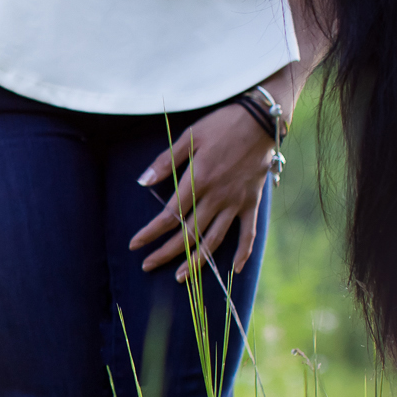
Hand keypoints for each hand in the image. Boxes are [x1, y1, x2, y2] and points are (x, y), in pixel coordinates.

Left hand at [129, 104, 275, 280]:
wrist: (261, 119)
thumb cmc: (221, 125)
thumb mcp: (189, 137)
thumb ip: (165, 162)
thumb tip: (142, 181)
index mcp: (198, 180)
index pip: (169, 215)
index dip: (150, 232)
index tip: (135, 244)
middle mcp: (217, 196)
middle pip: (189, 233)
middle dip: (166, 253)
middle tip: (148, 265)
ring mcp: (236, 202)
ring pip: (214, 239)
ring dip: (196, 261)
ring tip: (180, 277)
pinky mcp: (252, 202)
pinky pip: (248, 232)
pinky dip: (243, 252)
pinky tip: (235, 270)